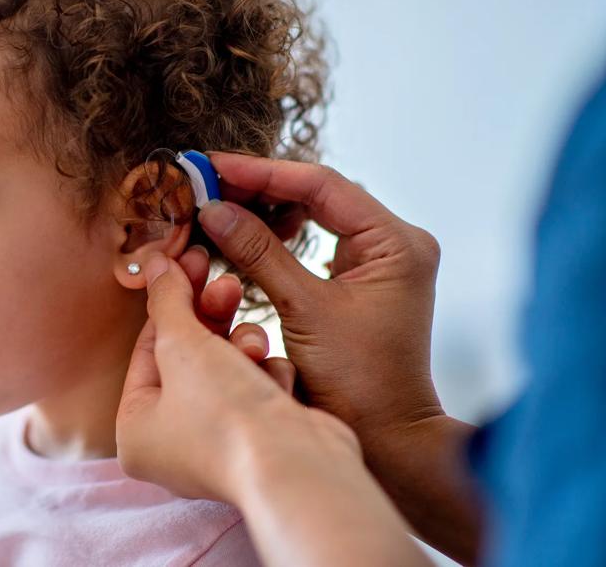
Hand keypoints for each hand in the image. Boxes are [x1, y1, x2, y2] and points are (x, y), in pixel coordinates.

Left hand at [116, 253, 359, 503]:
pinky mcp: (262, 439)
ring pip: (228, 367)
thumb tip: (152, 262)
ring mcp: (219, 443)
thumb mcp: (183, 345)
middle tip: (226, 280)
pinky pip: (258, 390)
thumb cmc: (225, 415)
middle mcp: (172, 443)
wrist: (296, 466)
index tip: (188, 260)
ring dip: (244, 346)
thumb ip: (167, 300)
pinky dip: (269, 379)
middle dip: (212, 317)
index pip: (148, 348)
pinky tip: (276, 384)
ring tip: (254, 346)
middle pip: (188, 355)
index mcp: (135, 430)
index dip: (170, 299)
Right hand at [198, 152, 444, 444]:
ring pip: (316, 216)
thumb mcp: (303, 309)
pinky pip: (316, 243)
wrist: (387, 437)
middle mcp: (394, 243)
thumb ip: (259, 254)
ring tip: (220, 206)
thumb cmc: (358, 383)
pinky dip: (280, 238)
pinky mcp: (362, 281)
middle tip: (209, 183)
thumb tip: (215, 210)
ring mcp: (380, 261)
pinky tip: (246, 236)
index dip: (263, 173)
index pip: (323, 185)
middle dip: (261, 189)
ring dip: (268, 211)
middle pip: (320, 194)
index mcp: (395, 242)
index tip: (216, 167)